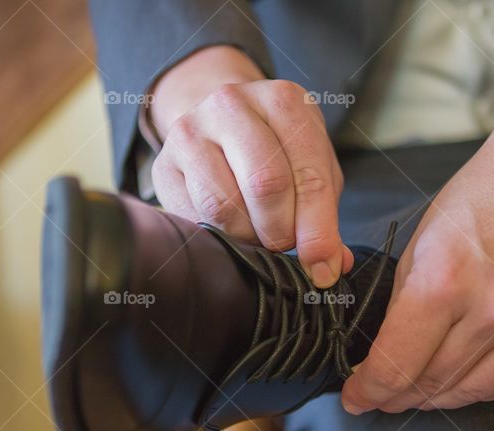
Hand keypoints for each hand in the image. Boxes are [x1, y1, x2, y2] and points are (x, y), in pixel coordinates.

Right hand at [150, 46, 349, 286]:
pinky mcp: (163, 164)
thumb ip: (325, 214)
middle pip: (265, 185)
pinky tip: (231, 229)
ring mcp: (190, 132)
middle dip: (282, 231)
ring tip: (259, 234)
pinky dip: (218, 236)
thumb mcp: (312, 168)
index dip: (318, 229)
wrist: (219, 123)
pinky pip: (193, 218)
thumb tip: (330, 265)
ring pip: (223, 206)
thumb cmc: (277, 149)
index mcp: (283, 101)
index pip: (309, 174)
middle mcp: (232, 105)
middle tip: (285, 243)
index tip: (322, 266)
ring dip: (249, 237)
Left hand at [341, 12, 493, 412]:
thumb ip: (400, 308)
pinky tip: (461, 376)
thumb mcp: (419, 244)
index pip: (395, 367)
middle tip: (380, 396)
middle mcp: (493, 312)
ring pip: (470, 394)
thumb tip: (379, 360)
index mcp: (445, 282)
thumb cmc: (481, 200)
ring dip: (436, 398)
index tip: (355, 398)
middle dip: (396, 397)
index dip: (368, 391)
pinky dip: (479, 387)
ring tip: (416, 390)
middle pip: (430, 386)